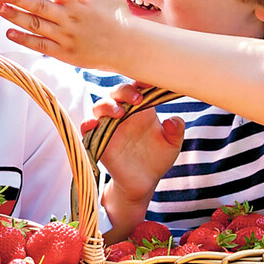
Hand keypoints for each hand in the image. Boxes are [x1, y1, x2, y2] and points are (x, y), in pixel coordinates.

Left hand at [0, 0, 128, 68]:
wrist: (128, 48)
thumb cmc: (118, 18)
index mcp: (79, 1)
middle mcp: (70, 18)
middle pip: (39, 6)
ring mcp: (66, 36)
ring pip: (36, 25)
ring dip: (15, 17)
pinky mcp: (64, 53)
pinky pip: (40, 45)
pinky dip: (24, 39)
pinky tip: (9, 32)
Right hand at [87, 88, 183, 231]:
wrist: (143, 182)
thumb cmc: (157, 159)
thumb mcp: (172, 145)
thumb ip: (176, 131)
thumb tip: (173, 120)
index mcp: (142, 109)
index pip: (138, 88)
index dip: (142, 81)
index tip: (150, 83)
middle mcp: (123, 113)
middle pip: (117, 92)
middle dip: (125, 91)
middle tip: (137, 99)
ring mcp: (109, 125)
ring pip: (100, 106)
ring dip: (108, 105)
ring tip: (119, 113)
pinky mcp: (98, 139)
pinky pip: (87, 127)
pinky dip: (87, 123)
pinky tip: (93, 124)